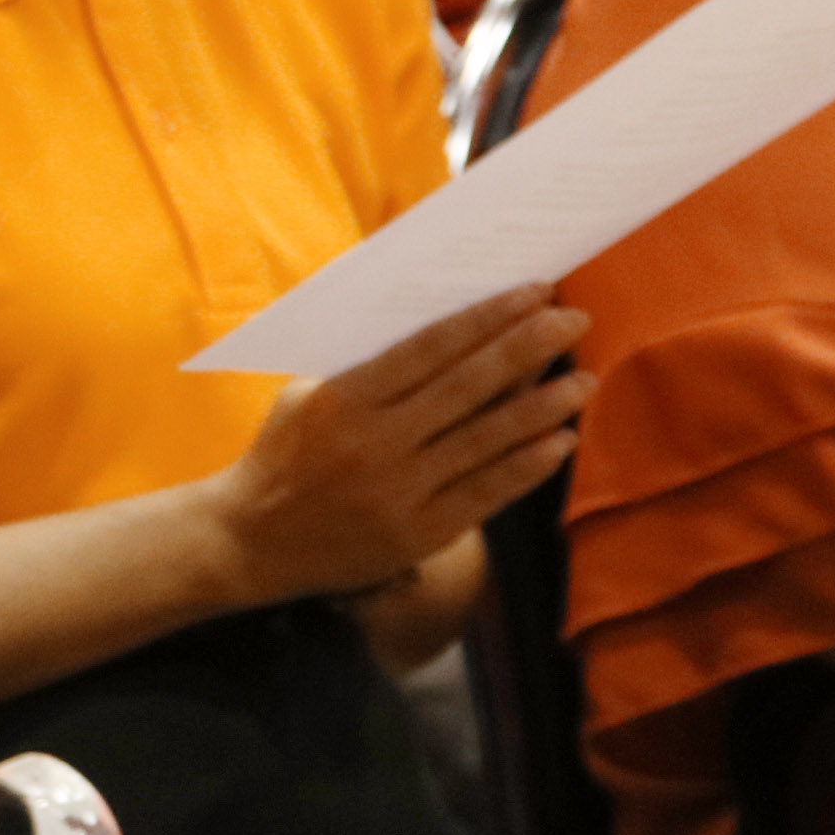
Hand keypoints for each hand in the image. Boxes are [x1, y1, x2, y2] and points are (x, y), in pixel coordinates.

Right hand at [198, 285, 590, 607]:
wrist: (250, 542)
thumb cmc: (283, 455)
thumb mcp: (308, 396)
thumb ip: (369, 368)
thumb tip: (455, 335)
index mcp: (342, 399)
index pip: (430, 348)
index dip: (488, 317)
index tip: (533, 293)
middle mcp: (374, 444)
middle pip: (468, 386)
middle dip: (528, 347)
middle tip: (573, 320)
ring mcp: (399, 492)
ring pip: (487, 439)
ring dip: (543, 407)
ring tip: (583, 380)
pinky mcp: (418, 534)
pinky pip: (487, 493)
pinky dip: (528, 465)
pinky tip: (560, 440)